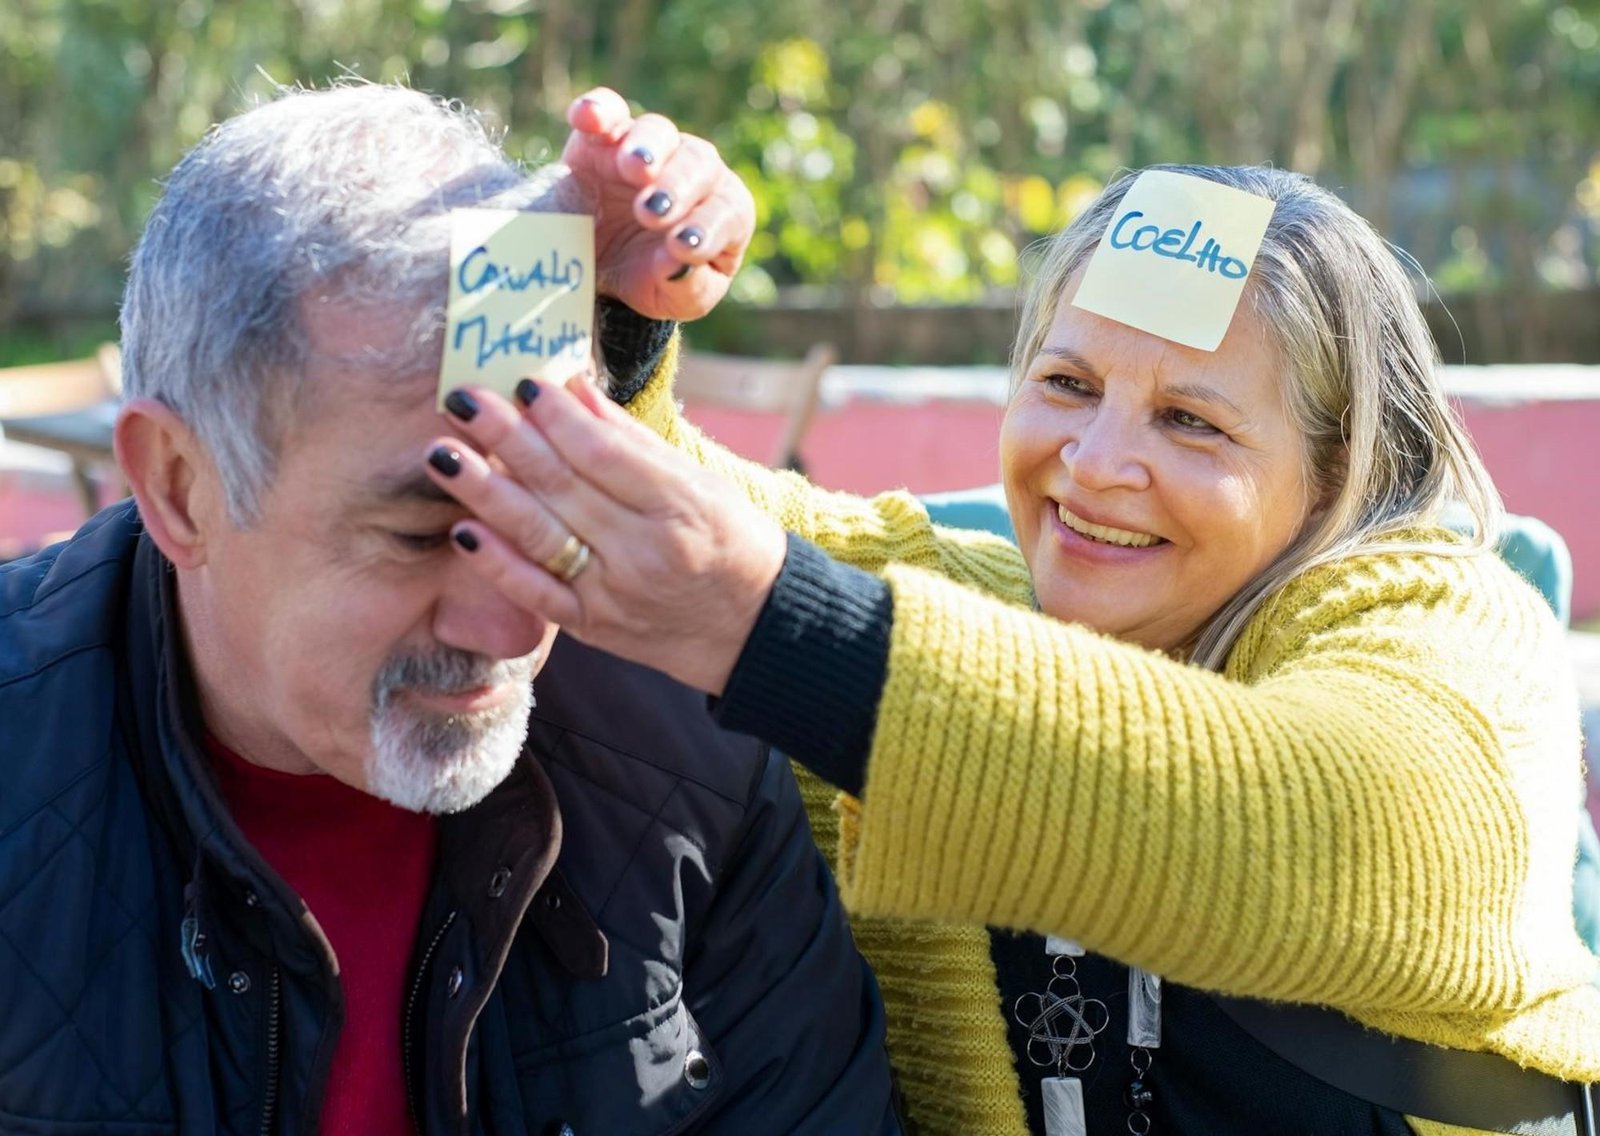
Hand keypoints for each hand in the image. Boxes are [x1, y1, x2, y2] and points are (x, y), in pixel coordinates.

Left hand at [424, 376, 786, 695]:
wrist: (753, 629)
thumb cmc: (733, 542)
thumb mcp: (701, 482)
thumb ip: (633, 441)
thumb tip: (573, 388)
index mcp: (679, 507)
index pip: (604, 453)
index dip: (556, 417)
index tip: (522, 383)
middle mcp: (643, 551)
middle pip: (562, 486)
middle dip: (506, 438)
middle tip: (463, 399)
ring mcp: (614, 594)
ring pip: (539, 534)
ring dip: (484, 491)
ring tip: (442, 453)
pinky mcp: (593, 627)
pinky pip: (536, 594)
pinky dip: (497, 563)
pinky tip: (462, 529)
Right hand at [562, 88, 754, 322]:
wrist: (597, 269)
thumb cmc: (651, 279)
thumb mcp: (674, 298)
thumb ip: (687, 286)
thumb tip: (679, 263)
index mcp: (722, 212)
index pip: (727, 211)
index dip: (707, 227)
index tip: (681, 247)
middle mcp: (693, 171)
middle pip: (698, 163)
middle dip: (677, 187)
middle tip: (651, 212)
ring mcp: (650, 148)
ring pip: (658, 131)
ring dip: (647, 147)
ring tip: (633, 169)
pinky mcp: (603, 138)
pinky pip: (606, 111)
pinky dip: (598, 110)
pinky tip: (586, 119)